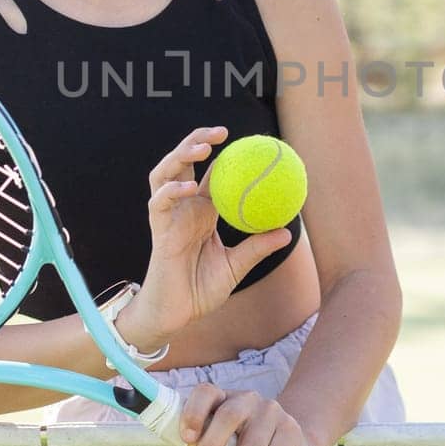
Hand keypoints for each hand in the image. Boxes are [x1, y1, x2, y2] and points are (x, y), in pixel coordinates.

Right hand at [124, 127, 292, 346]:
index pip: (211, 173)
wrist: (177, 314)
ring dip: (179, 156)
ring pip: (165, 173)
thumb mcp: (236, 266)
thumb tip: (287, 231)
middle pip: (183, 163)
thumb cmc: (201, 290)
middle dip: (196, 140)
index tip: (247, 141)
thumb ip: (257, 247)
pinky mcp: (158, 230)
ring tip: (201, 148)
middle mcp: (184, 208)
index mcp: (202, 211)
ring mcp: (168, 216)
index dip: (223, 154)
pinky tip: (188, 188)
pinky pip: (159, 203)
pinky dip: (171, 191)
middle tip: (221, 132)